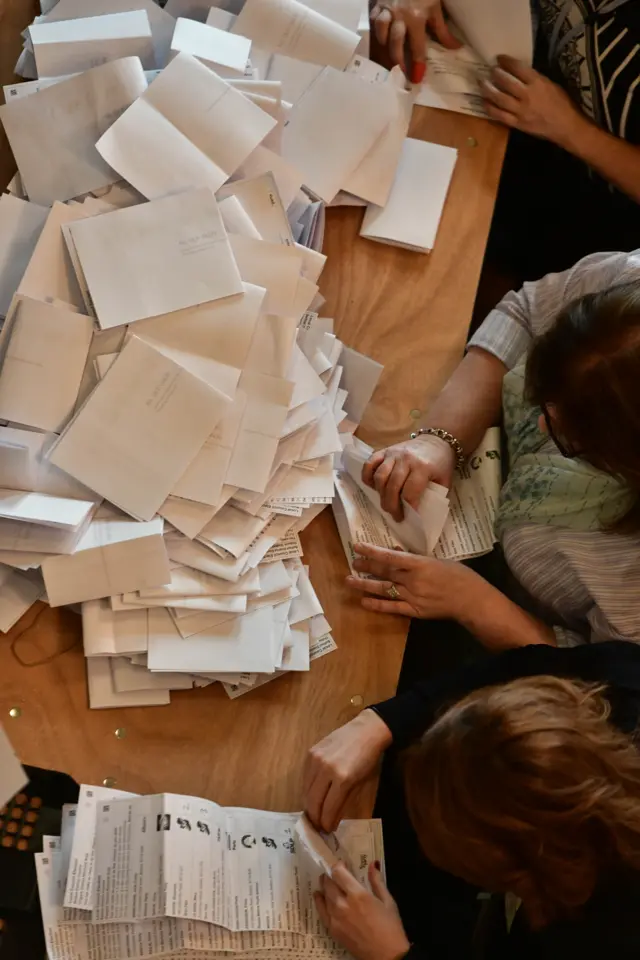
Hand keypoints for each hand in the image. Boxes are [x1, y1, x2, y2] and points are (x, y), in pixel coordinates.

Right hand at [305, 710, 391, 832]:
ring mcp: (316, 760)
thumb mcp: (361, 783)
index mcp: (342, 779)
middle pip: (314, 801)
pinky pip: (305, 777)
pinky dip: (308, 789)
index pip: (328, 808)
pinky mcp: (310, 753)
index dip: (326, 822)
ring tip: (314, 813)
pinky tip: (313, 795)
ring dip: (309, 804)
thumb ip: (344, 801)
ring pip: (306, 790)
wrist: (366, 730)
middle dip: (315, 817)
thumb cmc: (368, 759)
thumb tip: (332, 819)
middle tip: (317, 827)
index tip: (326, 831)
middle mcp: (326, 770)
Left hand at [314, 862, 409, 959]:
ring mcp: (336, 918)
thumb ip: (377, 881)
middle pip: (329, 883)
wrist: (386, 956)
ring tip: (326, 882)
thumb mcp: (387, 901)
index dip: (338, 865)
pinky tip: (318, 896)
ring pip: (324, 896)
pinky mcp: (333, 930)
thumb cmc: (391, 927)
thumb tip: (372, 864)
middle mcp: (343, 904)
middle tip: (333, 873)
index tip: (341, 864)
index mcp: (358, 895)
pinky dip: (319, 901)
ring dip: (324, 886)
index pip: (338, 873)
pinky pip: (321, 911)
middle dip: (330, 875)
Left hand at [347, 542, 480, 619]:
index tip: (358, 546)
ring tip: (349, 580)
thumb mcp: (437, 560)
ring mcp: (412, 596)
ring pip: (384, 589)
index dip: (372, 551)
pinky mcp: (414, 611)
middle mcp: (413, 580)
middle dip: (366, 566)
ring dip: (365, 585)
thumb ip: (415, 558)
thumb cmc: (459, 575)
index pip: (390, 557)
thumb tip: (395, 552)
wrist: (472, 600)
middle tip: (352, 561)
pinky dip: (377, 605)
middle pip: (384, 572)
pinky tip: (364, 602)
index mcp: (420, 564)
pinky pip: (392, 608)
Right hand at [362, 434, 455, 521]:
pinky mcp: (384, 451)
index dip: (408, 508)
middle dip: (391, 505)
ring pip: (379, 477)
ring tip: (387, 503)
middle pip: (392, 486)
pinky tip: (373, 487)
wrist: (436, 440)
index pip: (410, 492)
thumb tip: (421, 514)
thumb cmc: (441, 464)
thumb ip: (435, 496)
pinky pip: (369, 464)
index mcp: (422, 467)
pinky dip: (367, 477)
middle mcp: (405, 459)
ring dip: (380, 494)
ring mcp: (393, 454)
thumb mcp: (444, 480)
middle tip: (396, 516)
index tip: (408, 517)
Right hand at [371, 0, 459, 80]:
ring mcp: (387, 11)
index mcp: (417, 18)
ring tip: (388, 58)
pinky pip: (373, 22)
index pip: (417, 46)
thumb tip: (455, 48)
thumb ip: (442, 30)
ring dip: (384, 47)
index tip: (417, 78)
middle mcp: (400, 16)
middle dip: (398, 61)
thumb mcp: (436, 8)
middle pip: (396, 44)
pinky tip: (379, 40)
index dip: (417, 64)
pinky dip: (375, 32)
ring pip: (381, 33)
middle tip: (401, 74)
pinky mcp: (377, 6)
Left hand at [481, 56, 584, 146]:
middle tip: (489, 70)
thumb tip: (519, 73)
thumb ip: (535, 79)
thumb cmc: (562, 103)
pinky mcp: (517, 124)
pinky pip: (500, 116)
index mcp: (538, 83)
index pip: (518, 68)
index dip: (506, 62)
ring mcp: (521, 111)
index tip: (499, 58)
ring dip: (488, 90)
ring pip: (500, 99)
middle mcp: (527, 96)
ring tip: (482, 83)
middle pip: (506, 82)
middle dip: (495, 74)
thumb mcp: (551, 85)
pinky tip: (484, 102)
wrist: (566, 126)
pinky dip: (490, 109)